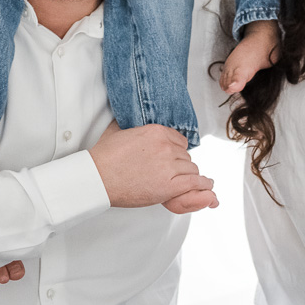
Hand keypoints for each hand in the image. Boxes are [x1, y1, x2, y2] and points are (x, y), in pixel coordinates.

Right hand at [89, 120, 217, 210]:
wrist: (97, 178)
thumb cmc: (103, 157)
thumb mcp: (118, 130)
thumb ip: (131, 124)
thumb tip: (129, 116)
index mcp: (156, 131)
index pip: (180, 140)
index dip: (176, 151)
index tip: (172, 159)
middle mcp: (165, 146)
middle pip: (185, 156)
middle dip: (180, 165)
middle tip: (170, 174)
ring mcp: (168, 166)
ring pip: (191, 169)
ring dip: (188, 177)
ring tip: (187, 183)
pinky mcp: (169, 185)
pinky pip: (194, 183)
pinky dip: (202, 186)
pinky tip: (208, 188)